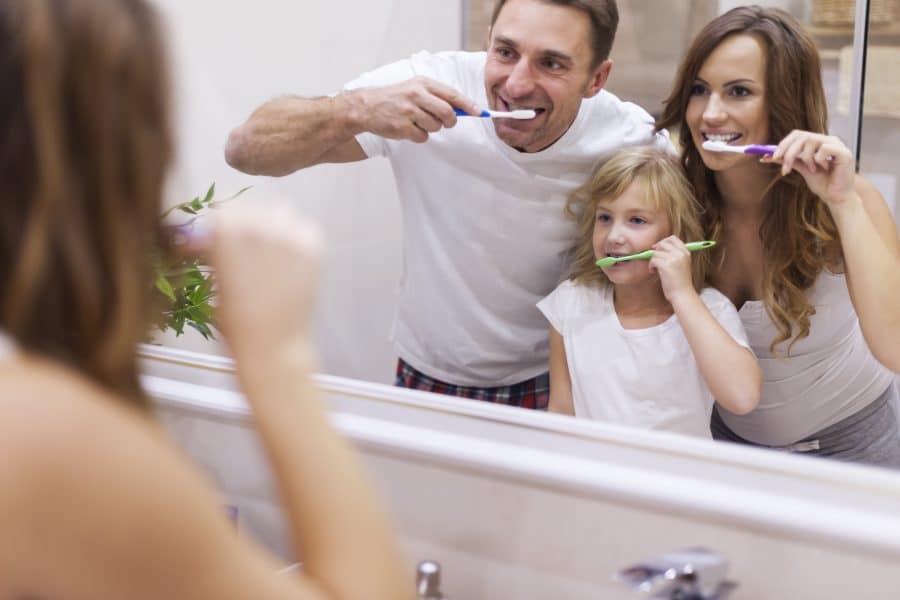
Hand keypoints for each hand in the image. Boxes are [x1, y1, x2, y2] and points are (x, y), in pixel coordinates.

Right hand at [203, 201, 321, 361]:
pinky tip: (291, 260)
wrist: (272, 345)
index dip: (223, 225)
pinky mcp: (314, 246)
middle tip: (248, 249)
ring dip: (274, 226)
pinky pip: (305, 227)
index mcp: (226, 230)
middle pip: (253, 208)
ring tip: (271, 253)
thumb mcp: (215, 278)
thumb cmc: (235, 320)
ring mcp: (290, 233)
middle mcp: (258, 223)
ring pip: (281, 212)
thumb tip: (202, 236)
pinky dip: (298, 237)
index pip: (224, 210)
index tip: (222, 239)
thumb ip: (213, 250)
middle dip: (248, 225)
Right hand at [354, 76, 479, 142]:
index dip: (468, 105)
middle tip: (445, 122)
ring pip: (435, 126)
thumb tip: (462, 109)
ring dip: (431, 128)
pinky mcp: (402, 127)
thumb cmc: (395, 98)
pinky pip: (423, 137)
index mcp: (422, 83)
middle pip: (447, 113)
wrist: (367, 107)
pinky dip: (419, 136)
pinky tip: (409, 128)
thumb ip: (437, 96)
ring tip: (417, 122)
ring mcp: (408, 111)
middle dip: (450, 121)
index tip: (479, 113)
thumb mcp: (415, 89)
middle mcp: (416, 95)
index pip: (451, 94)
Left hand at [648, 235, 695, 304]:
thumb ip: (674, 255)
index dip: (663, 242)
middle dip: (656, 251)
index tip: (657, 249)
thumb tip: (657, 246)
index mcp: (685, 252)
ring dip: (652, 261)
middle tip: (654, 260)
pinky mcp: (666, 265)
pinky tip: (654, 272)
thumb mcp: (681, 264)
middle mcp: (680, 253)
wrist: (682, 294)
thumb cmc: (680, 282)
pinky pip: (653, 260)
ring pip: (656, 253)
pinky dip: (651, 266)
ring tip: (655, 269)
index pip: (673, 238)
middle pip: (662, 243)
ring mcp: (673, 259)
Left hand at [763, 130, 857, 206]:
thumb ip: (789, 160)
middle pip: (802, 136)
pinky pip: (824, 149)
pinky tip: (825, 168)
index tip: (772, 156)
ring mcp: (837, 144)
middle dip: (789, 152)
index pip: (798, 135)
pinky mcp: (844, 152)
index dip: (784, 144)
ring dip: (806, 158)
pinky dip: (819, 160)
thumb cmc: (822, 182)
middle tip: (785, 167)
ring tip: (812, 169)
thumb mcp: (801, 169)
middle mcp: (827, 140)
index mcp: (818, 142)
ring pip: (811, 141)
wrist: (835, 196)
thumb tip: (768, 155)